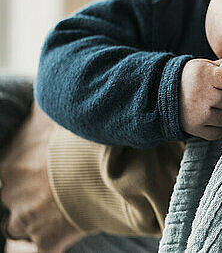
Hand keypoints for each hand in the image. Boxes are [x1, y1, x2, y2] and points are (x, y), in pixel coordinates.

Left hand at [0, 104, 84, 252]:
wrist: (107, 167)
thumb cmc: (81, 137)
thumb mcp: (55, 110)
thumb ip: (45, 105)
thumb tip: (48, 90)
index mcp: (8, 160)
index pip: (6, 169)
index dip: (23, 168)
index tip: (41, 167)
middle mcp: (9, 191)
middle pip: (11, 195)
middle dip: (30, 192)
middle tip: (58, 184)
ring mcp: (26, 218)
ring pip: (18, 225)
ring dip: (34, 218)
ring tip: (60, 207)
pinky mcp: (46, 240)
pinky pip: (39, 248)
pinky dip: (48, 241)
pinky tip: (63, 230)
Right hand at [179, 58, 221, 139]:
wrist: (164, 93)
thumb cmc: (192, 77)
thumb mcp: (206, 65)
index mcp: (206, 75)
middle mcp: (203, 95)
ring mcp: (199, 114)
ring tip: (221, 105)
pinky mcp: (196, 129)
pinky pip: (219, 131)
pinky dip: (220, 126)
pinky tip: (215, 117)